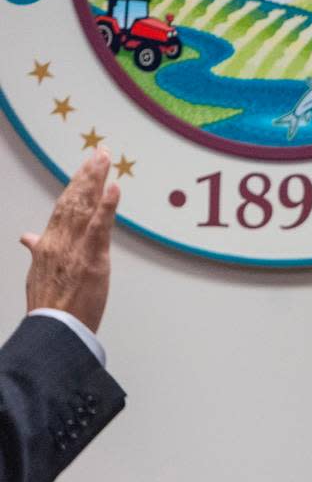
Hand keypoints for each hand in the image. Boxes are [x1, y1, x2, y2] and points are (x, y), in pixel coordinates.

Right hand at [21, 150, 120, 333]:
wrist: (54, 329)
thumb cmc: (50, 305)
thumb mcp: (38, 272)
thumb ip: (38, 250)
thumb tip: (27, 237)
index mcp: (48, 243)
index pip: (63, 206)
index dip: (75, 185)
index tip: (86, 167)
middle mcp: (59, 240)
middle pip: (73, 200)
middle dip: (87, 174)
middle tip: (100, 152)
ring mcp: (75, 248)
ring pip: (85, 207)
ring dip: (95, 180)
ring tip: (104, 159)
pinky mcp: (91, 258)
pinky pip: (100, 228)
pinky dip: (107, 206)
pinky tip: (114, 188)